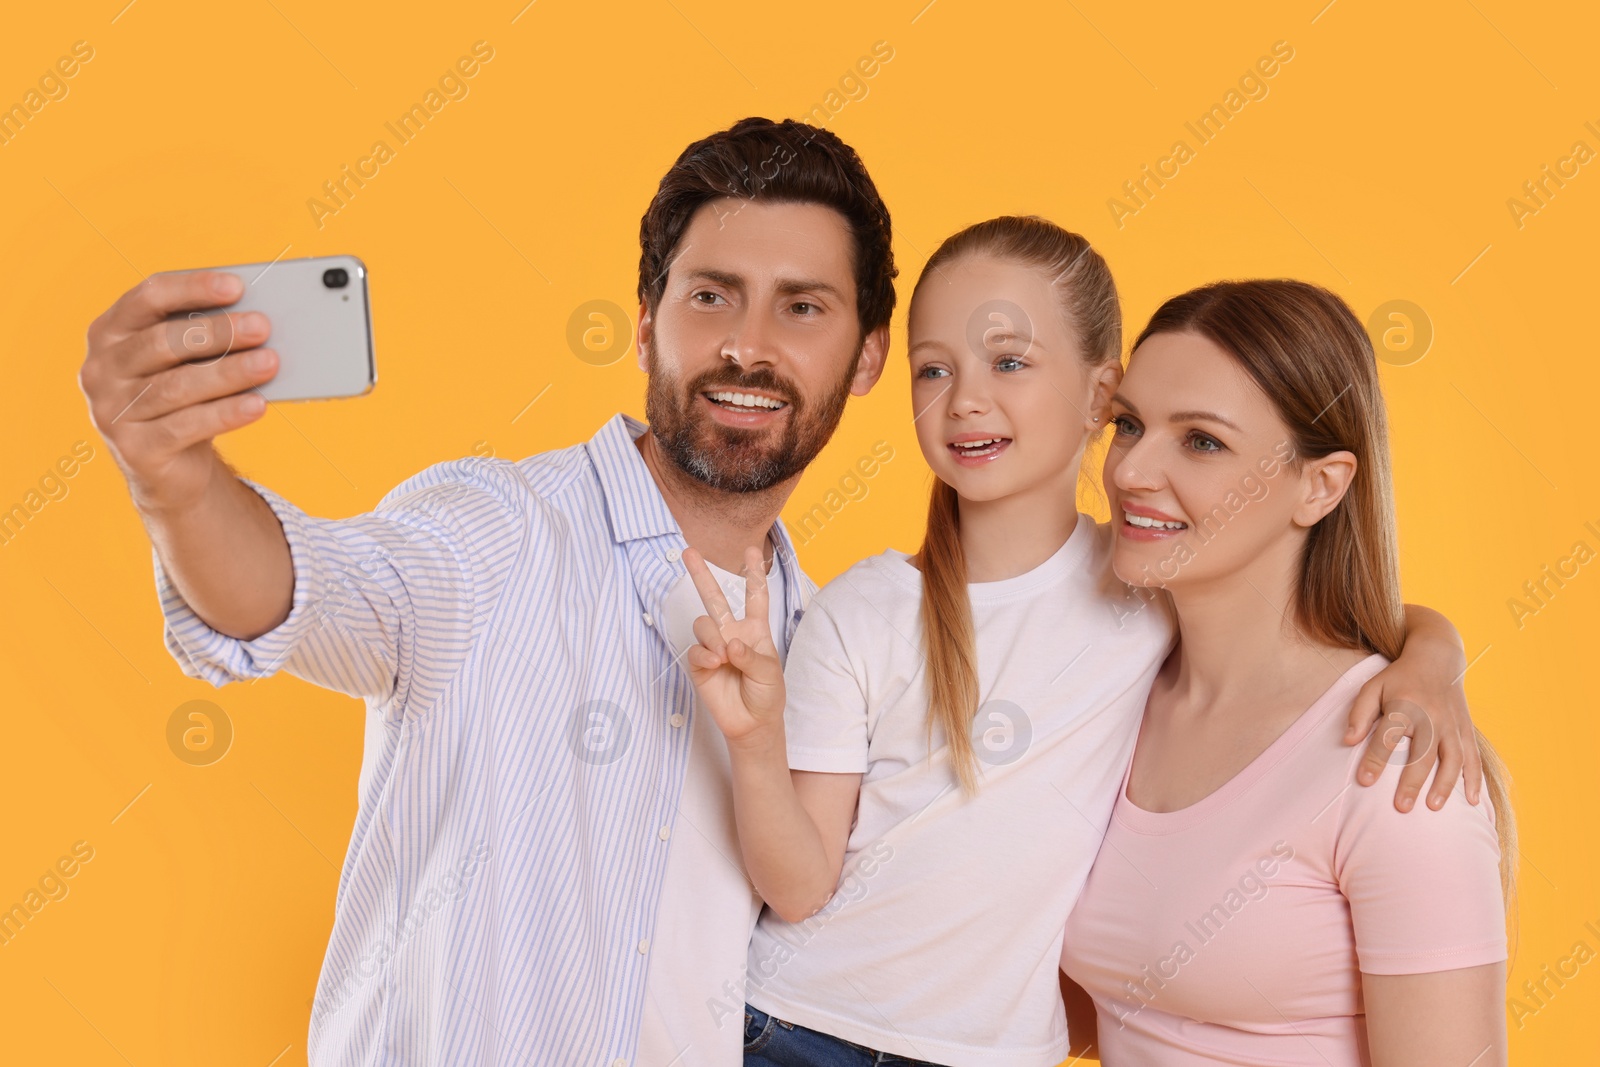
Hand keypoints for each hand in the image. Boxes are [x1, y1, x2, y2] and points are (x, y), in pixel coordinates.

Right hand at [79, 270, 278, 514]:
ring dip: (228, 372)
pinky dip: (225, 413)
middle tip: (262, 326)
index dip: (192, 287)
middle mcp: (101, 369)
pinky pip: (184, 427)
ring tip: (270, 363)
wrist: (168, 465)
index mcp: (111, 332)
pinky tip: (257, 405)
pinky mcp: (134, 449)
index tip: (236, 286)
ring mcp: (111, 410)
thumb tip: (255, 319)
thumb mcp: (187, 362)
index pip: (148, 297)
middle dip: (216, 332)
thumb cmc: (182, 397)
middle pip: (162, 342)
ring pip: (176, 386)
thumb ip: (206, 338)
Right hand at [681, 545, 785, 747]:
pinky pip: (695, 650)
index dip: (753, 573)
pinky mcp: (699, 664)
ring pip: (702, 623)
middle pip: (715, 598)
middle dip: (702, 574)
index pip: (754, 596)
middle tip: (689, 551)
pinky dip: (705, 655)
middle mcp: (731, 632)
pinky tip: (714, 664)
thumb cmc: (767, 694)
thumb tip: (729, 644)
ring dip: (712, 637)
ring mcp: (714, 646)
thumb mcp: (769, 673)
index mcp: (754, 630)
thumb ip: (751, 655)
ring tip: (722, 656)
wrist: (752, 723)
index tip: (752, 550)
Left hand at [1344, 607, 1480, 811]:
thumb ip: (1359, 714)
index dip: (1375, 760)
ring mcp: (1453, 724)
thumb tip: (1347, 741)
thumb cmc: (1398, 678)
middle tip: (1401, 807)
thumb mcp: (1373, 687)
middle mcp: (1432, 716)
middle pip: (1423, 753)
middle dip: (1412, 781)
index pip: (1388, 737)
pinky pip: (1473, 757)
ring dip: (1445, 785)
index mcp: (1405, 705)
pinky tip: (1471, 801)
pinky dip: (1474, 779)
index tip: (1364, 782)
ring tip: (1432, 807)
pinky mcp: (1466, 730)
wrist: (1437, 658)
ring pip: (1453, 758)